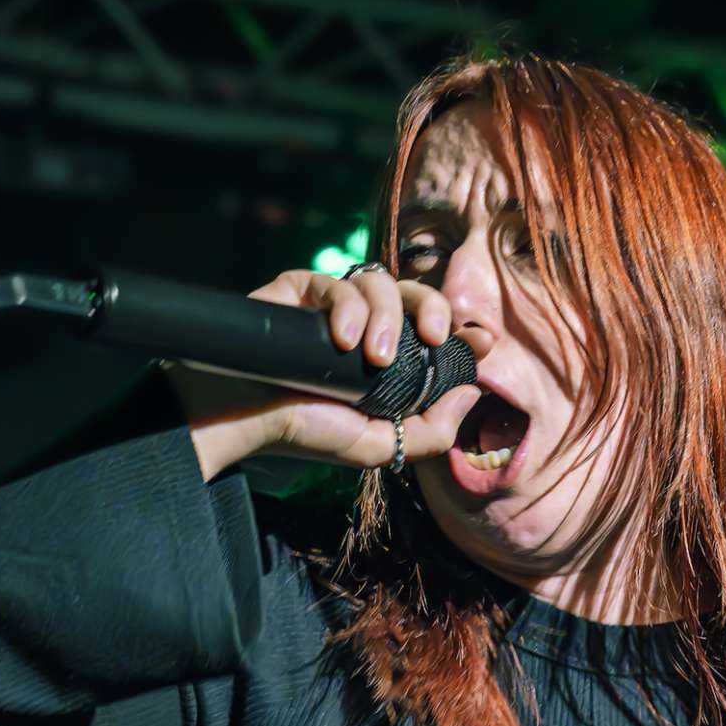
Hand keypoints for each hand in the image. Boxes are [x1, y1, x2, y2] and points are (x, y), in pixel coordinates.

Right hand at [166, 267, 486, 480]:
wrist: (243, 419)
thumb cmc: (303, 431)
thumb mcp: (379, 444)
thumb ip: (432, 429)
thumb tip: (472, 391)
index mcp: (388, 359)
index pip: (432, 329)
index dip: (461, 328)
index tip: (483, 340)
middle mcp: (364, 326)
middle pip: (413, 292)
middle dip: (433, 308)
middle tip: (435, 338)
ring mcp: (331, 305)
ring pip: (378, 282)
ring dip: (387, 317)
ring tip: (374, 357)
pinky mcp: (300, 289)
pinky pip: (336, 281)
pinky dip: (347, 308)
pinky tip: (341, 341)